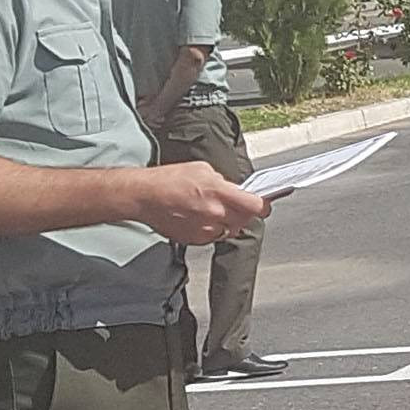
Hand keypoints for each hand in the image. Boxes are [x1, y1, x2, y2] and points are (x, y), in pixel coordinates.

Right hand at [135, 163, 270, 243]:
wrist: (144, 196)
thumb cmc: (169, 179)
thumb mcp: (202, 170)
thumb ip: (224, 182)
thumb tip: (235, 190)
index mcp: (219, 193)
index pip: (256, 206)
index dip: (263, 206)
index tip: (265, 204)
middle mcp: (215, 214)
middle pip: (245, 220)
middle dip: (244, 212)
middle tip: (235, 204)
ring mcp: (205, 229)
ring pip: (230, 230)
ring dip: (228, 222)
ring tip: (212, 209)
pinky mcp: (195, 240)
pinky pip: (214, 236)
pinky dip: (212, 229)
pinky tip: (199, 217)